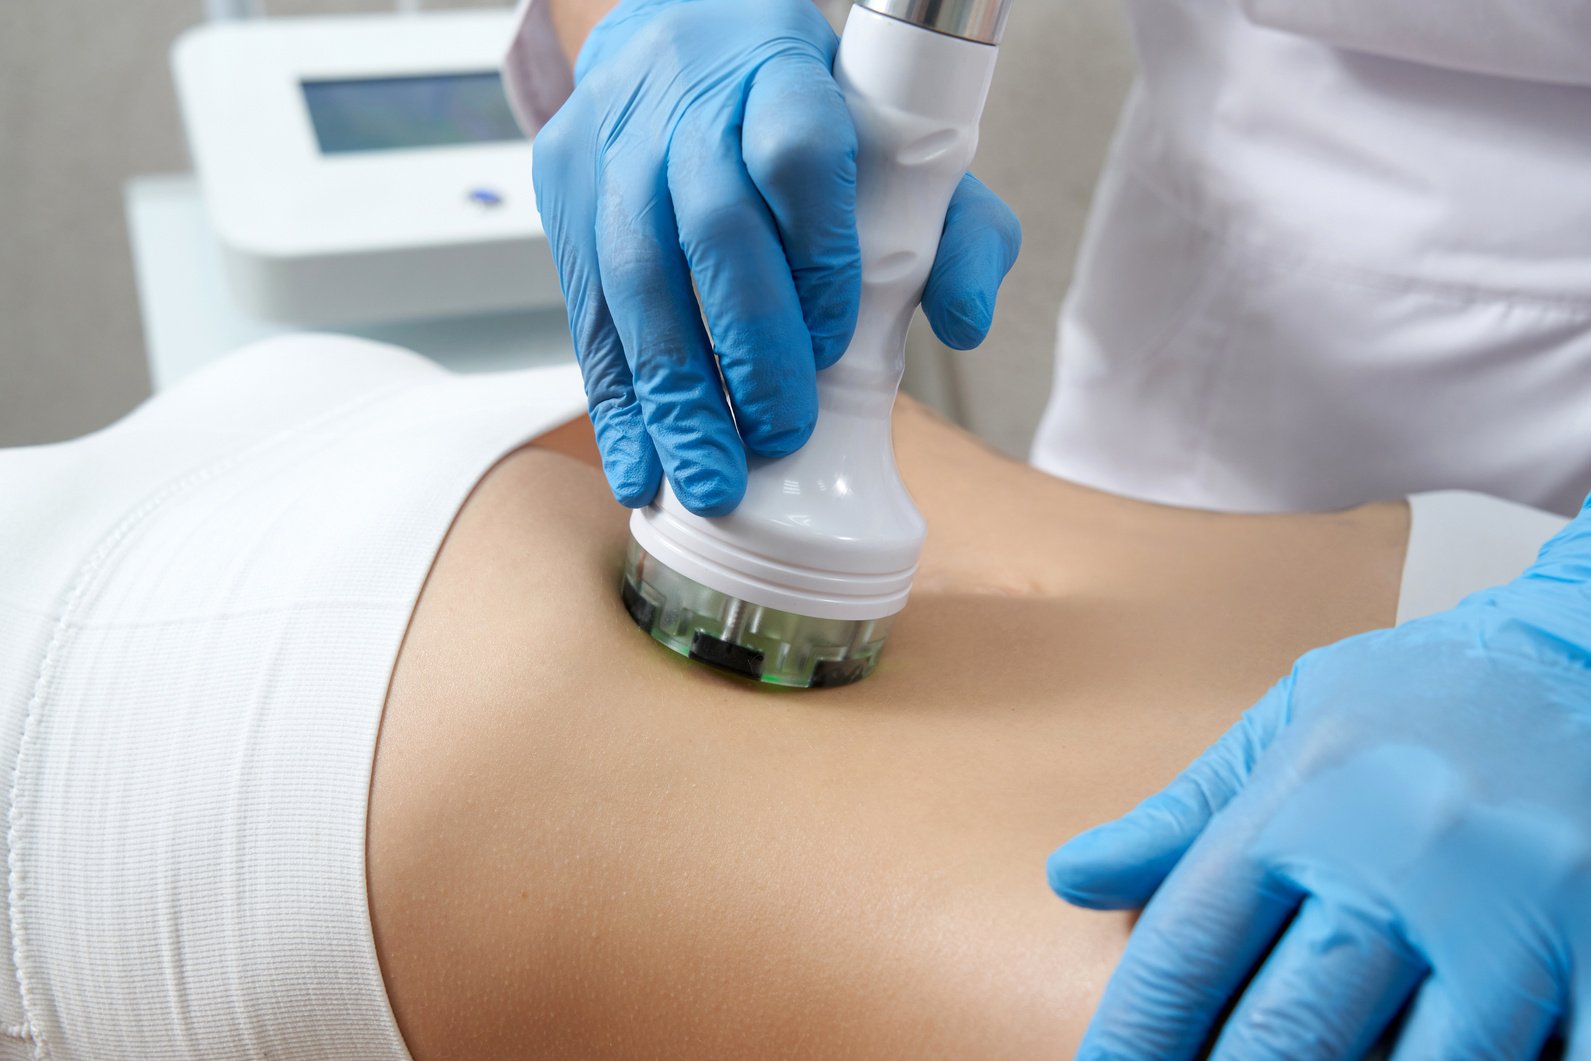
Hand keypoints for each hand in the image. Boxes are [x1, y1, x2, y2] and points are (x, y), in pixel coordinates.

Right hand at [532, 0, 1020, 515]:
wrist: (672, 42)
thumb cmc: (798, 108)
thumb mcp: (894, 141)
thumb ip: (955, 225)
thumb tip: (963, 320)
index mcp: (777, 69)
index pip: (797, 152)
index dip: (819, 256)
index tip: (835, 342)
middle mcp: (684, 104)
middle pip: (711, 225)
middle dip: (747, 346)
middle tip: (777, 433)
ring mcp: (612, 148)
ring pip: (634, 277)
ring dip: (673, 394)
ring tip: (709, 478)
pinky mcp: (562, 195)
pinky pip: (585, 311)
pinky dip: (615, 401)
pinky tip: (639, 466)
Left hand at [1048, 507, 1590, 1057]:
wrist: (1585, 650)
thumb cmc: (1426, 692)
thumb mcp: (1291, 722)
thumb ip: (1184, 812)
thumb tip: (1070, 877)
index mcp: (1303, 802)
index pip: (1188, 946)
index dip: (1135, 1032)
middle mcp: (1396, 859)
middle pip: (1286, 1030)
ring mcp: (1511, 912)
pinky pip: (1551, 1058)